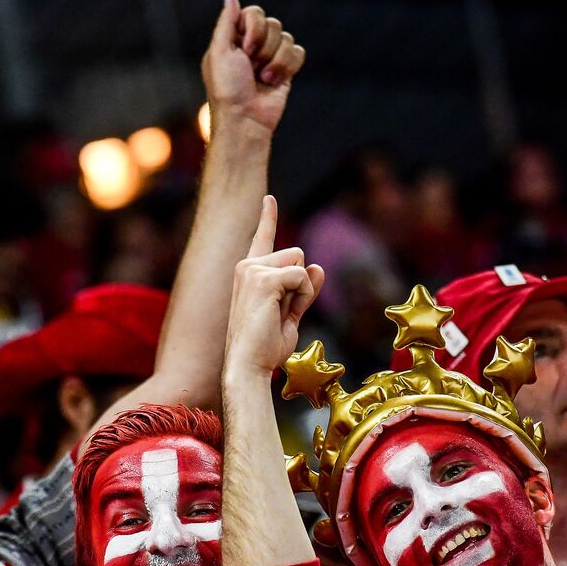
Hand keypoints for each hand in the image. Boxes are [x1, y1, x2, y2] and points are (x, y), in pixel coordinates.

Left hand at [200, 0, 305, 134]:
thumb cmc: (227, 89)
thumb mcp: (219, 52)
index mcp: (234, 38)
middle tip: (252, 66)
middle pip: (273, 24)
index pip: (254, 13)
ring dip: (275, 61)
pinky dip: (288, 67)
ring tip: (262, 79)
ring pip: (287, 39)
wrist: (245, 119)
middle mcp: (252, 45)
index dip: (254, 28)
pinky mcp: (285, 70)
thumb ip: (226, 22)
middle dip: (264, 47)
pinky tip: (275, 82)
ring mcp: (270, 57)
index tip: (245, 49)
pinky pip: (298, 52)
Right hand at [224, 196, 324, 378]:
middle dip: (301, 283)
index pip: (263, 239)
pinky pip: (302, 276)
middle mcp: (247, 266)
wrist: (248, 366)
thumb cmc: (264, 348)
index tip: (269, 199)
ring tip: (278, 314)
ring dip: (301, 290)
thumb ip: (304, 291)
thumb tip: (319, 267)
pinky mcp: (262, 278)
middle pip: (297, 253)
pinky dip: (301, 296)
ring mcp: (252, 270)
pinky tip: (281, 313)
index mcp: (250, 274)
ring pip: (300, 262)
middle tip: (281, 314)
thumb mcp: (290, 316)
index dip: (267, 218)